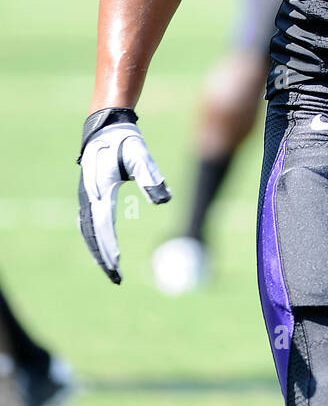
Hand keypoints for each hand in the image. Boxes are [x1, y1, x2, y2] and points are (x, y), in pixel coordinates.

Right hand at [77, 109, 170, 282]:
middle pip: (92, 234)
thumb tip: (163, 200)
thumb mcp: (140, 155)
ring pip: (87, 231)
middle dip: (103, 257)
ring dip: (96, 251)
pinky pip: (87, 223)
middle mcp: (89, 195)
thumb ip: (151, 177)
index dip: (109, 247)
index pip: (104, 225)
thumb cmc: (125, 141)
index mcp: (101, 188)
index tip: (118, 265)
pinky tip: (101, 251)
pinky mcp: (87, 195)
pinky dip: (93, 239)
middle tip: (116, 278)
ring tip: (109, 270)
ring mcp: (85, 195)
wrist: (105, 128)